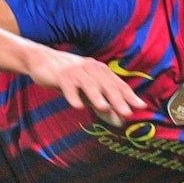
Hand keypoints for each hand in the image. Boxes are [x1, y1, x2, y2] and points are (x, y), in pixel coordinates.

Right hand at [24, 48, 145, 127]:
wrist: (42, 60)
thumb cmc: (69, 78)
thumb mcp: (87, 93)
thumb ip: (103, 106)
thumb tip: (121, 122)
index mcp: (100, 72)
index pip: (118, 84)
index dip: (130, 95)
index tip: (141, 106)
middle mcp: (91, 70)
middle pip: (106, 84)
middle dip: (117, 98)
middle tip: (127, 112)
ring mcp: (75, 72)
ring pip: (88, 84)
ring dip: (97, 96)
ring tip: (104, 107)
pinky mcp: (60, 76)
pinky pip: (67, 87)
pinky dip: (72, 96)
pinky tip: (77, 106)